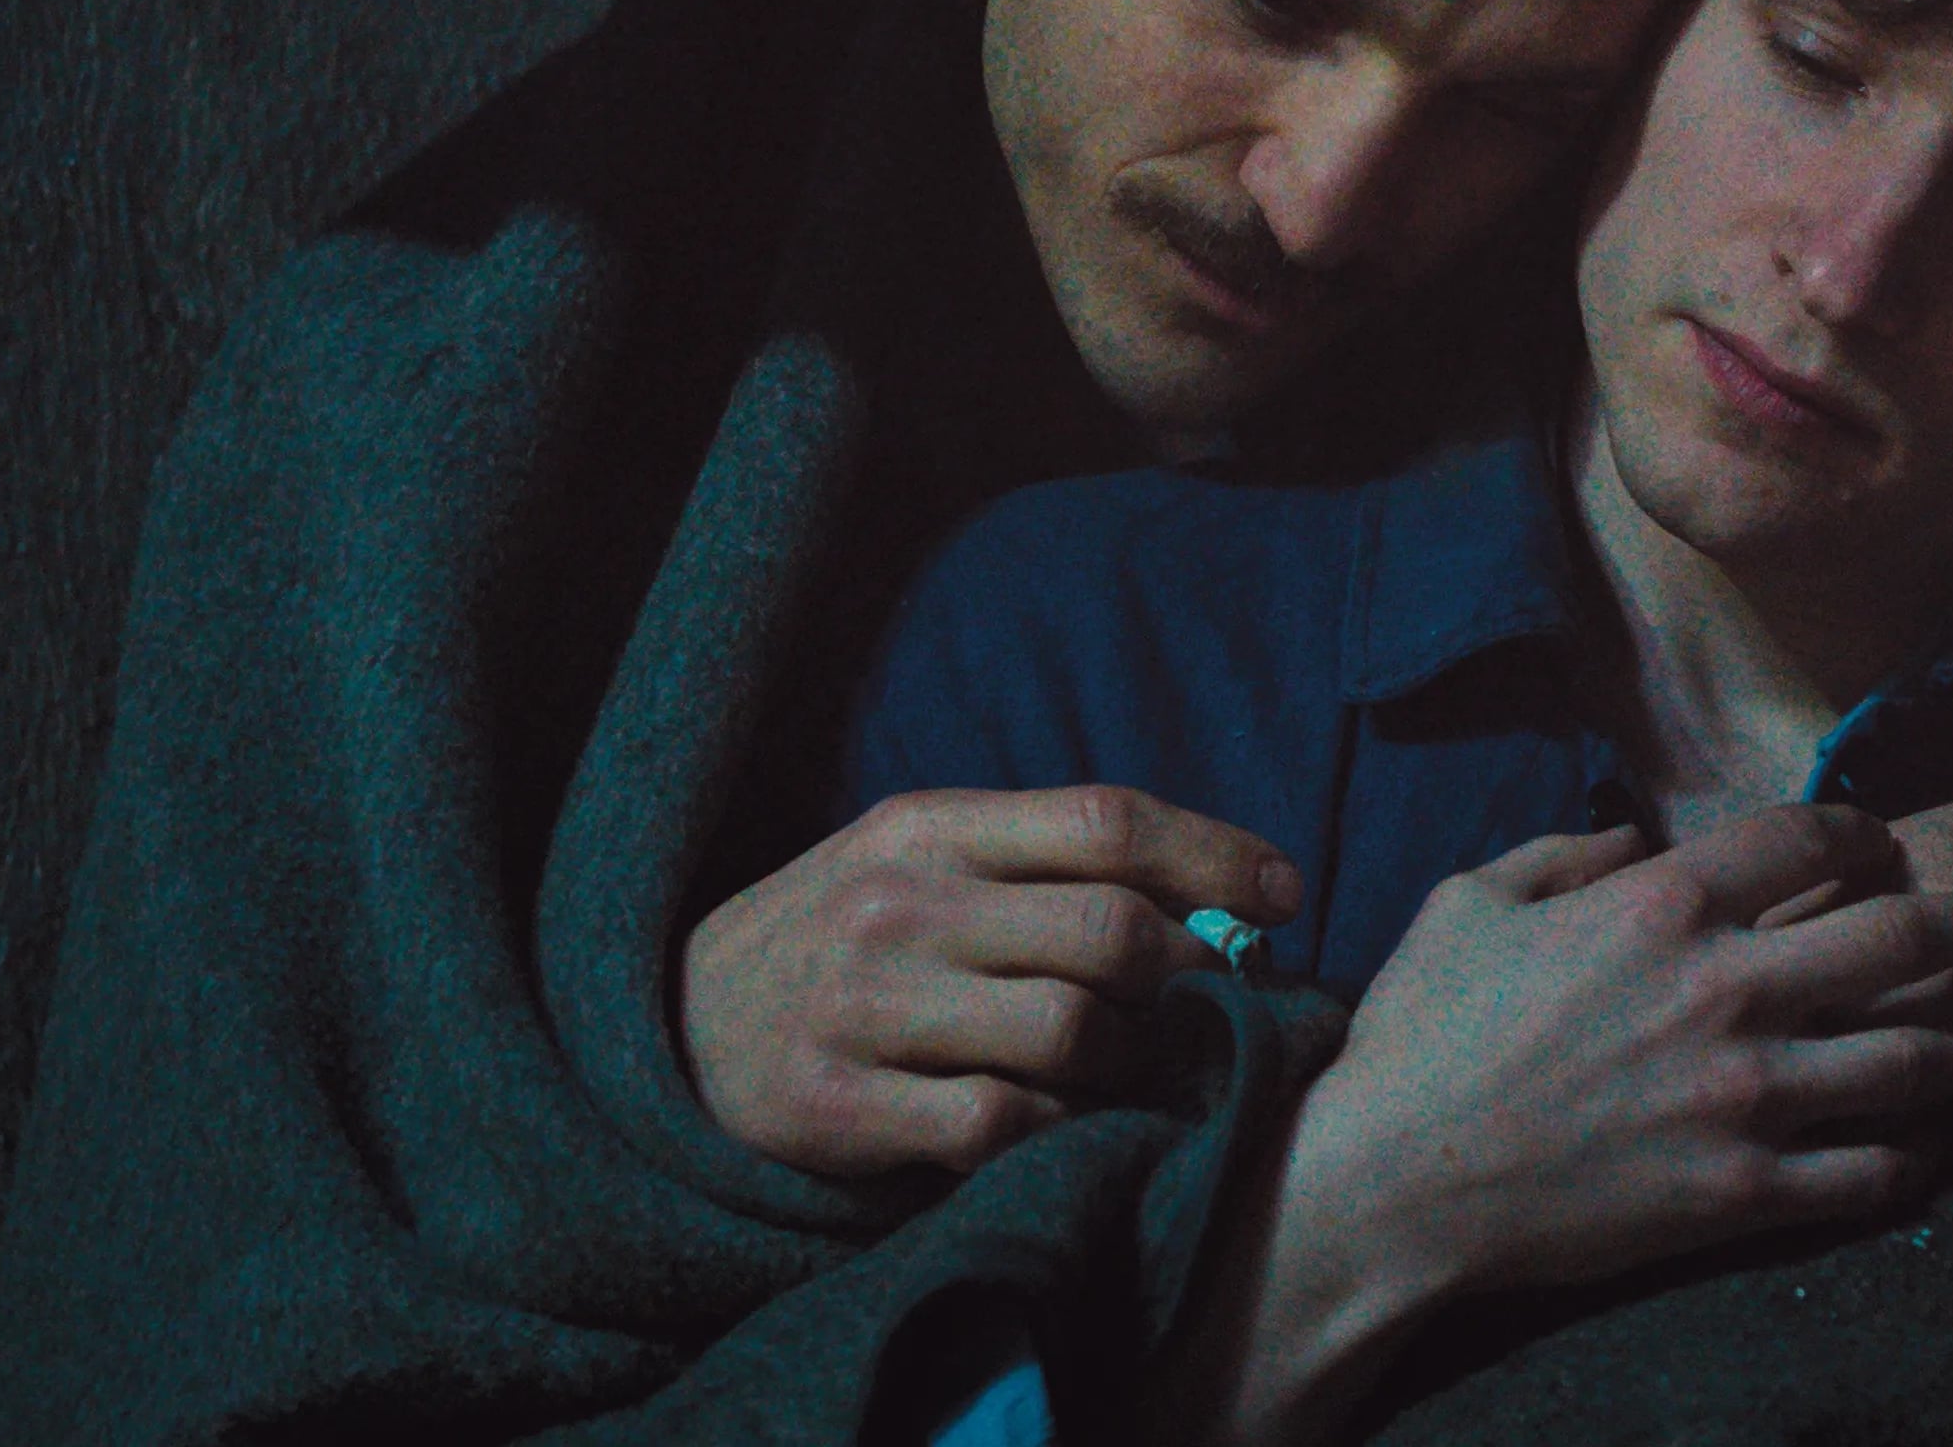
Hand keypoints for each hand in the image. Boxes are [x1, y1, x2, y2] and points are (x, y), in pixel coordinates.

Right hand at [680, 783, 1300, 1175]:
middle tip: (1203, 1007)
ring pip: (1072, 1033)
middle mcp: (897, 904)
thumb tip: (1214, 895)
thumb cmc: (840, 941)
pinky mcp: (838, 1106)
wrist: (668, 1031)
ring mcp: (865, 1006)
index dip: (1215, 857)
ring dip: (1131, 1063)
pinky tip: (1056, 1126)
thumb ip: (1041, 866)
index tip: (1284, 896)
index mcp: (927, 825)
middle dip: (1188, 977)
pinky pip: (1001, 1125)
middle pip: (1110, 932)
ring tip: (1131, 1069)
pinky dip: (1056, 1132)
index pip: (1106, 821)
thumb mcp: (917, 862)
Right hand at [1159, 805, 1952, 1444]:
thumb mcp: (1473, 902)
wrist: (1393, 1187)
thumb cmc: (1419, 1037)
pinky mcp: (1744, 1191)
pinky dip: (1917, 1159)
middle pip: (1903, 936)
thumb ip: (1565, 855)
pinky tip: (1937, 1148)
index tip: (1885, 844)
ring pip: (1915, 1056)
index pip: (1809, 839)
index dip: (1864, 830)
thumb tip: (1634, 844)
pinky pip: (1869, 1172)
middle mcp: (1726, 989)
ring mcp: (1745, 1096)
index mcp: (1663, 906)